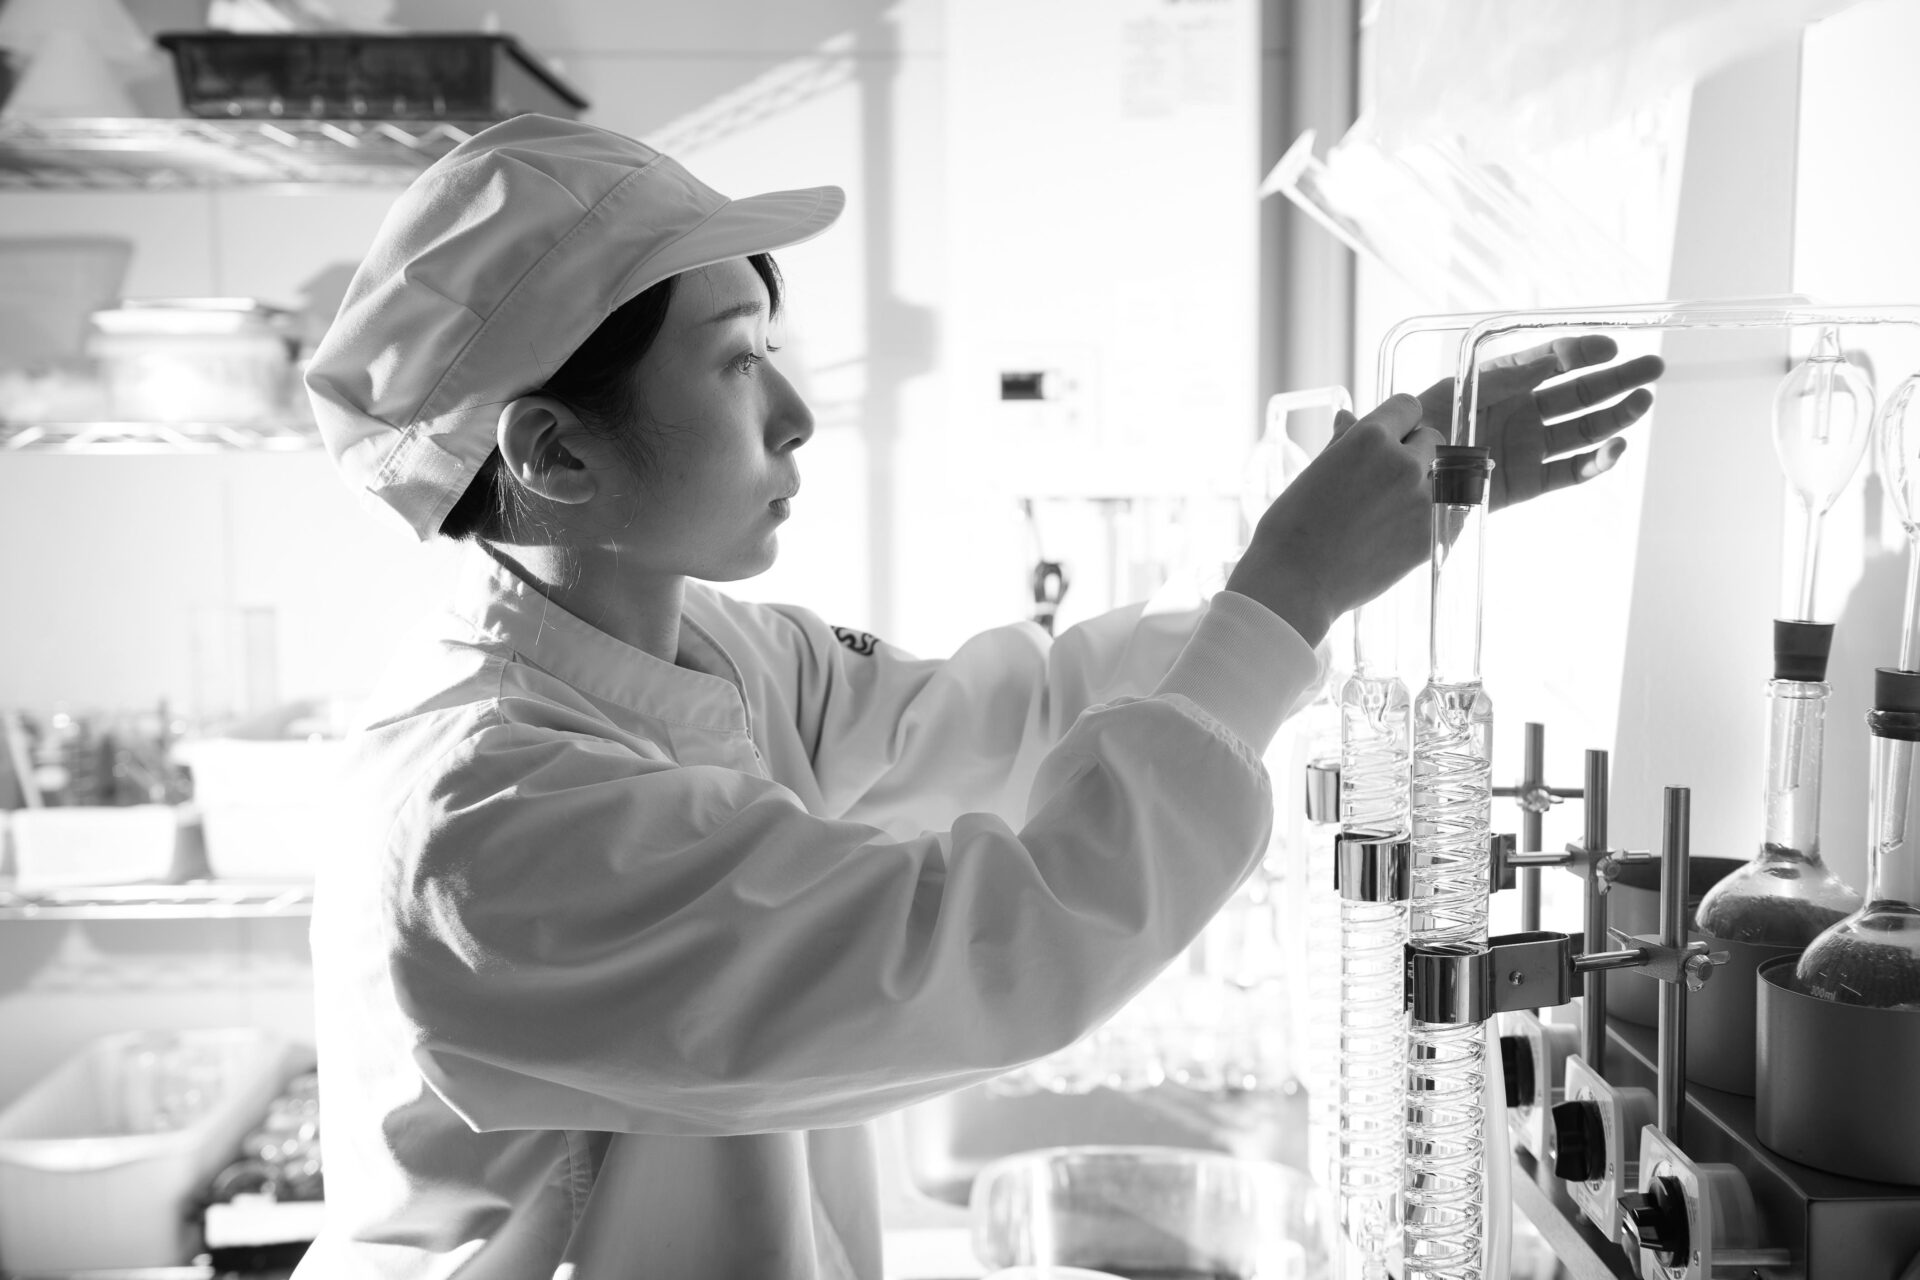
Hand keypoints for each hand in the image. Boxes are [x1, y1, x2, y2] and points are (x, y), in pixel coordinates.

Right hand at [1227, 394, 1438, 645]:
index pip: (1408, 406)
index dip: (1396, 422)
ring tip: (1395, 506)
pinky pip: (1453, 510)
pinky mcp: (1434, 535)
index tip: (1386, 439)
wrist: (1296, 584)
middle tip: (1387, 478)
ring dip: (1428, 483)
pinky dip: (1439, 513)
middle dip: (1414, 451)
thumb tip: (1349, 417)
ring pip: (1446, 475)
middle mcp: (1404, 462)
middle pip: (1433, 439)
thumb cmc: (1292, 527)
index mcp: (1370, 437)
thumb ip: (1342, 441)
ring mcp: (1423, 500)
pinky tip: (1410, 525)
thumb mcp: (1313, 472)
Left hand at [1416, 335, 1665, 509]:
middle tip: (1654, 366)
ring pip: (1582, 430)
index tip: (1608, 347)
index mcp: (1501, 382)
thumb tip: (1553, 359)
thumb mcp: (1456, 391)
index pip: (1550, 361)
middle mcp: (1520, 411)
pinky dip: (1595, 463)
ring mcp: (1526, 447)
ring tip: (1644, 401)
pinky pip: (1569, 472)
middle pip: (1578, 393)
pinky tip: (1617, 448)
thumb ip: (1504, 376)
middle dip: (1616, 379)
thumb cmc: (1417, 429)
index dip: (1579, 352)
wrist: (1396, 483)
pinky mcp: (1527, 483)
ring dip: (1616, 416)